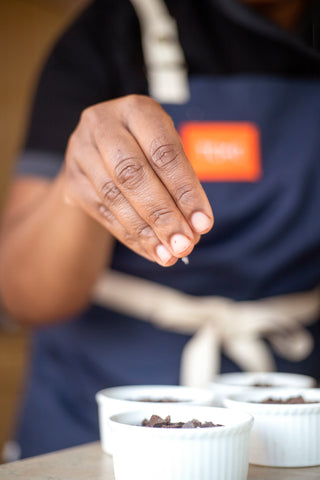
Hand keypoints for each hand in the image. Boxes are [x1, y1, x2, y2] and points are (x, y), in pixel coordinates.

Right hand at [64, 95, 213, 265]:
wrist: (104, 147)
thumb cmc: (147, 147)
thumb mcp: (166, 148)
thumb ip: (180, 182)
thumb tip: (196, 227)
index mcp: (136, 110)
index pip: (163, 152)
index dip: (185, 190)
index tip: (203, 223)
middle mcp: (102, 124)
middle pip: (132, 174)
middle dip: (162, 215)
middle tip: (184, 245)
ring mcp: (81, 152)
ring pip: (114, 197)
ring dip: (145, 232)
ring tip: (169, 254)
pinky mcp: (72, 180)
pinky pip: (102, 213)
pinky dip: (131, 236)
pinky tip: (151, 251)